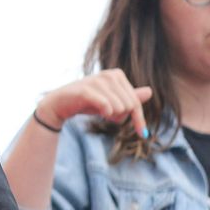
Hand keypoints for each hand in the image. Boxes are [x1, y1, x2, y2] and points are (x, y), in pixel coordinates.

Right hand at [35, 69, 152, 136]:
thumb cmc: (86, 102)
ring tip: (99, 111)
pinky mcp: (86, 90)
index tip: (143, 134)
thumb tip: (150, 92)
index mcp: (116, 75)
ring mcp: (97, 81)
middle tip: (106, 114)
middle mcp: (108, 75)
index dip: (138, 119)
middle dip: (119, 116)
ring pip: (119, 108)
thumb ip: (129, 97)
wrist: (60, 104)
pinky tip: (100, 112)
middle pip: (129, 105)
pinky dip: (105, 113)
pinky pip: (106, 106)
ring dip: (110, 115)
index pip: (135, 101)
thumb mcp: (110, 101)